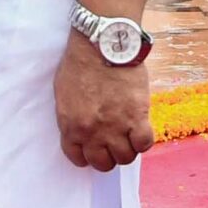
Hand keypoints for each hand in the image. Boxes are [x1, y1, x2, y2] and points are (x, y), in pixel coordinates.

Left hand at [55, 36, 153, 172]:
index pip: (77, 158)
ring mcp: (115, 127)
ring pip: (125, 158)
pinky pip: (144, 144)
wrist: (102, 44)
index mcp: (70, 125)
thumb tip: (81, 130)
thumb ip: (71, 117)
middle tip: (114, 142)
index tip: (95, 149)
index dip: (88, 156)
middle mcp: (91, 132)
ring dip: (127, 149)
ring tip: (129, 135)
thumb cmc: (80, 62)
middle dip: (108, 155)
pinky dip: (144, 141)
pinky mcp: (137, 117)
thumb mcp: (64, 93)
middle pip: (103, 163)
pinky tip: (141, 129)